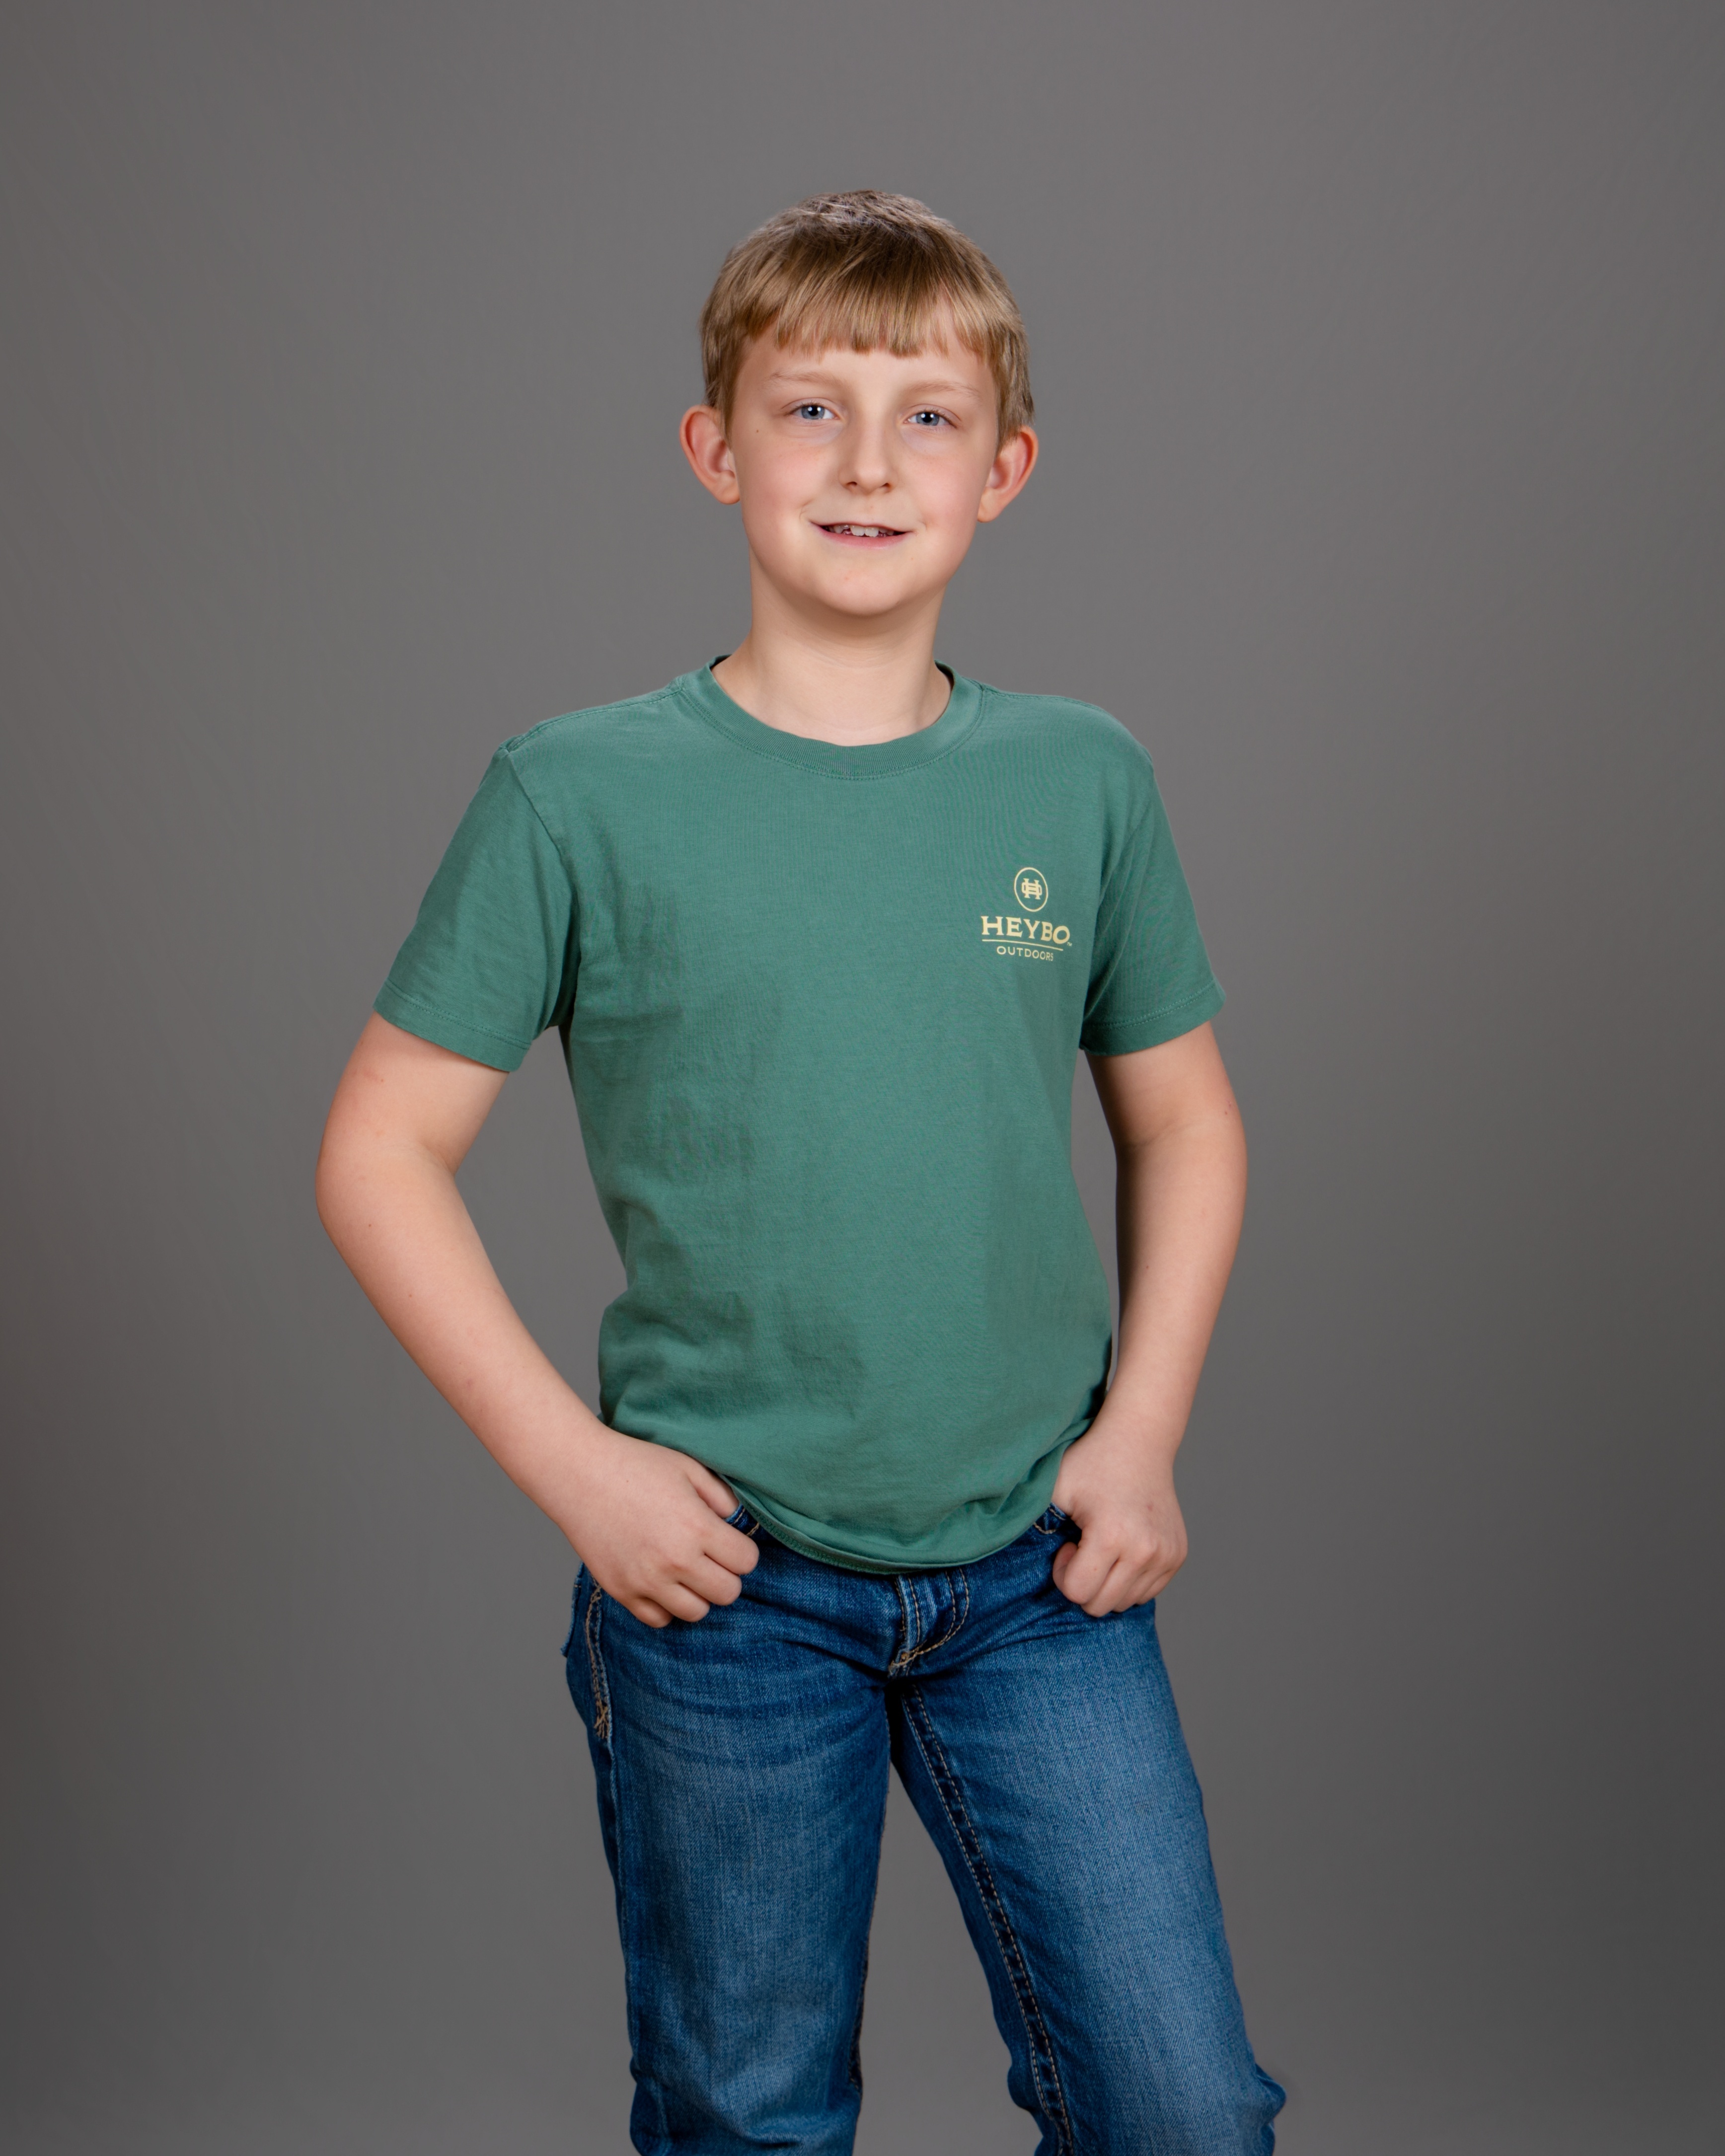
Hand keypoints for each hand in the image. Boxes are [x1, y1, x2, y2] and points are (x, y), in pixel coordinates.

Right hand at [549, 1426, 758, 1627]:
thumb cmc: (636, 1465)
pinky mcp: (622, 1592)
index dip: (742, 1551)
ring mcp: (646, 1580)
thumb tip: (740, 1524)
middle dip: (726, 1575)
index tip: (729, 1541)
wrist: (579, 1475)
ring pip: (696, 1612)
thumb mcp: (689, 1468)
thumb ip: (722, 1498)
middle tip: (710, 1557)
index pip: (746, 1562)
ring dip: (698, 1593)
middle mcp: (675, 1560)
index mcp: (697, 1527)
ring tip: (686, 1570)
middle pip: (727, 1593)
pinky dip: (665, 1605)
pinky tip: (661, 1580)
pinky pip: (659, 1619)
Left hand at [1048, 1417, 1188, 1616]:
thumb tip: (1014, 1563)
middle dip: (1084, 1582)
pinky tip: (1122, 1548)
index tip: (1068, 1545)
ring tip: (1103, 1545)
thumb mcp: (1054, 1490)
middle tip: (1082, 1546)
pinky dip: (1129, 1580)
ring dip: (1107, 1583)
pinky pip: (1146, 1592)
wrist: (1138, 1441)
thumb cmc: (1090, 1464)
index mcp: (1112, 1536)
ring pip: (1125, 1602)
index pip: (1078, 1593)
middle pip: (1101, 1605)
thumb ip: (1035, 1528)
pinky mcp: (1177, 1556)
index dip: (1064, 1573)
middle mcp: (1145, 1550)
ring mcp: (1166, 1555)